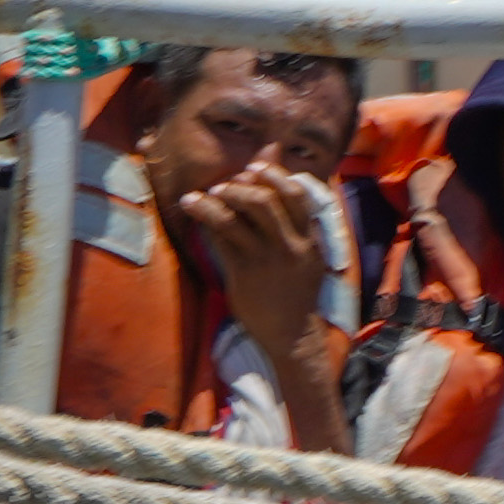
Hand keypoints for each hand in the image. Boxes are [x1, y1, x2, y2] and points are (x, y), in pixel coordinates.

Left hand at [169, 174, 357, 451]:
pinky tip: (194, 211)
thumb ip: (294, 225)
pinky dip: (206, 219)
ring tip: (202, 196)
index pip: (297, 194)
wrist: (292, 335)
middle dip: (241, 184)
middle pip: (266, 200)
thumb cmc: (296, 294)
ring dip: (217, 198)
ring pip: (240, 216)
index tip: (254, 168)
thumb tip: (285, 190)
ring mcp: (267, 259)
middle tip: (225, 182)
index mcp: (310, 240)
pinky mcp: (244, 273)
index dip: (274, 174)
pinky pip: (222, 238)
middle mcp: (291, 246)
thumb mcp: (306, 257)